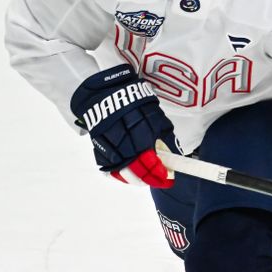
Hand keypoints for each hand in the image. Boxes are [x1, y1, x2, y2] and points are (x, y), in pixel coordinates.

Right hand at [69, 65, 174, 187]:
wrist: (107, 89)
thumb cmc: (137, 103)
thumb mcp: (156, 114)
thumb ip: (165, 135)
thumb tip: (176, 154)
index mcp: (141, 126)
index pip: (150, 156)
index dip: (158, 171)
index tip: (167, 179)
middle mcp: (123, 133)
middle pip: (134, 163)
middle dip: (146, 177)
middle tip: (156, 182)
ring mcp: (108, 138)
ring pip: (118, 165)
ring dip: (131, 177)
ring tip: (142, 182)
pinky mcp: (96, 139)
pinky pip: (104, 161)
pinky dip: (114, 171)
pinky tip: (124, 176)